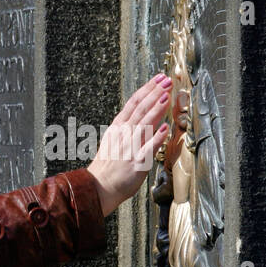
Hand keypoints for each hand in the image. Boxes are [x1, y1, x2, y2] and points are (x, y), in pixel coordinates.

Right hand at [87, 74, 173, 216]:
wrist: (99, 187)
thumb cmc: (108, 166)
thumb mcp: (114, 140)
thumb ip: (128, 127)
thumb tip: (145, 116)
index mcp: (118, 127)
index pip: (133, 103)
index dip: (147, 89)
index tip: (158, 79)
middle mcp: (123, 134)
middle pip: (140, 109)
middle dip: (155, 93)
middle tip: (167, 80)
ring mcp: (130, 147)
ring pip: (144, 124)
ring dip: (157, 109)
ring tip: (167, 96)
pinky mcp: (137, 162)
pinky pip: (148, 148)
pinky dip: (157, 138)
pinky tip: (165, 128)